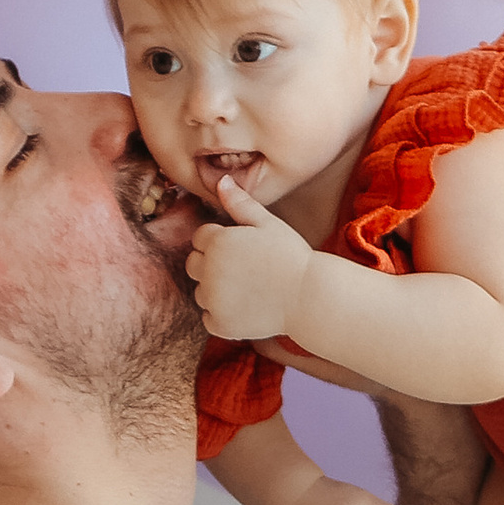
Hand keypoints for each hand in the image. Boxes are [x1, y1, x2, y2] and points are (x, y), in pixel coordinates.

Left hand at [186, 181, 314, 344]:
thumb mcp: (267, 223)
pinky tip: (247, 307)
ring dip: (216, 291)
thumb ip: (239, 203)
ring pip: (200, 292)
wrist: (310, 297)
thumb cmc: (291, 255)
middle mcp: (209, 271)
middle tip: (244, 269)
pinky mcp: (220, 324)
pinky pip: (209, 317)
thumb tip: (220, 180)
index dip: (220, 241)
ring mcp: (213, 300)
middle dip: (211, 264)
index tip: (243, 249)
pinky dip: (223, 315)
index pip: (200, 238)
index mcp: (217, 242)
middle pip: (193, 264)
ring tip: (249, 288)